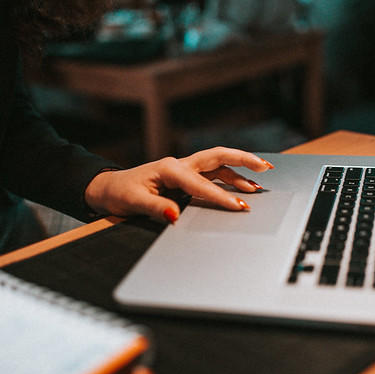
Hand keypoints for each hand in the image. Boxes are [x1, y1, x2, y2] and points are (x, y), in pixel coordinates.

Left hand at [84, 146, 273, 222]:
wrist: (109, 188)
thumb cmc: (120, 193)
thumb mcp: (134, 202)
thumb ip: (156, 209)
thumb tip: (175, 216)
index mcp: (170, 168)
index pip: (202, 184)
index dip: (222, 196)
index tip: (239, 207)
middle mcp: (180, 165)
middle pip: (218, 157)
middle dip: (243, 160)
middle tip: (265, 167)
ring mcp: (184, 169)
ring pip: (218, 165)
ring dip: (240, 171)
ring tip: (260, 182)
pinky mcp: (185, 176)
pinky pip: (212, 174)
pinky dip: (229, 178)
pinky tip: (242, 186)